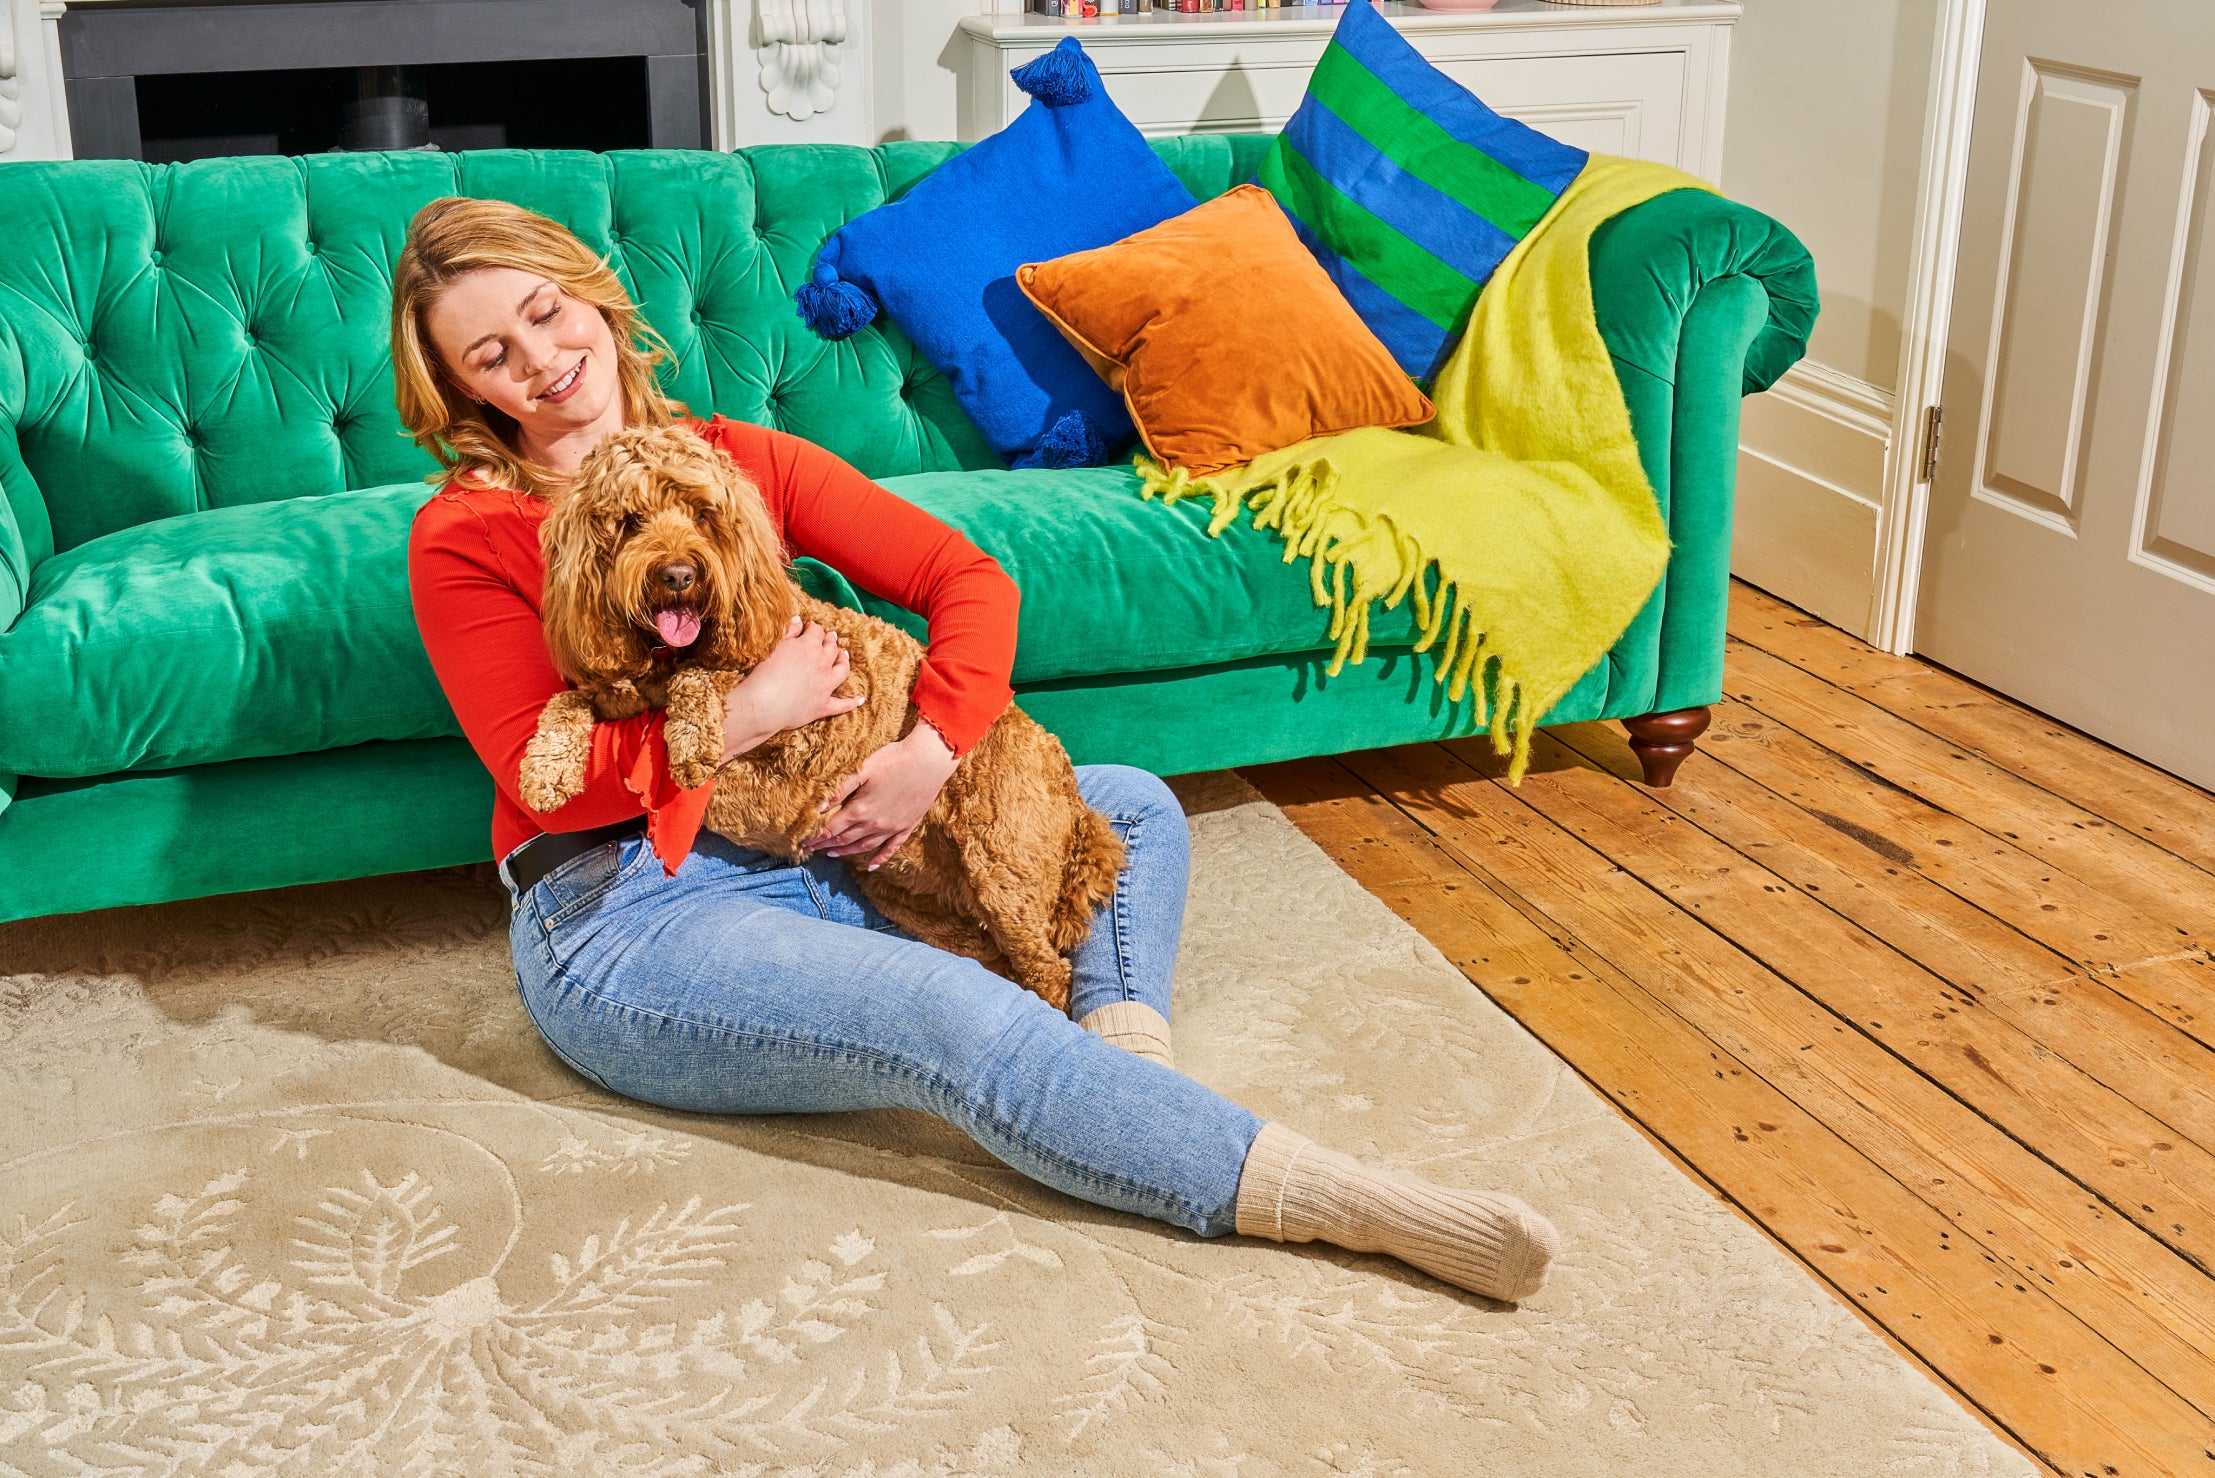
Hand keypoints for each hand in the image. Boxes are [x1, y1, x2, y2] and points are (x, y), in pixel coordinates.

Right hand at [721, 616, 860, 762]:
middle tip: (830, 637)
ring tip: (844, 655)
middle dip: (830, 641)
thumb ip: (787, 631)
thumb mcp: (773, 646)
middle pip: (831, 648)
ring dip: (844, 661)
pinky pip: (842, 704)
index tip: (811, 627)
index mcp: (808, 647)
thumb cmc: (763, 673)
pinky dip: (852, 702)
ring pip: (842, 670)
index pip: (816, 632)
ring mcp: (825, 686)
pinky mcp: (823, 706)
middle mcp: (822, 664)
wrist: (763, 705)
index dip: (814, 628)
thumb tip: (798, 620)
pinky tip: (860, 699)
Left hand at [811, 722, 959, 869]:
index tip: (804, 842)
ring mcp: (891, 827)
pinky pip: (891, 848)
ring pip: (864, 846)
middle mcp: (874, 823)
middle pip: (845, 839)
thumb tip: (818, 807)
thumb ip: (839, 790)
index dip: (816, 837)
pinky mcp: (906, 826)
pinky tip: (872, 865)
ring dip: (847, 852)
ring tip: (833, 854)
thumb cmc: (894, 759)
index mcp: (860, 809)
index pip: (831, 829)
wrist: (928, 761)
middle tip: (813, 849)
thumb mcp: (862, 770)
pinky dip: (880, 859)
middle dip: (827, 845)